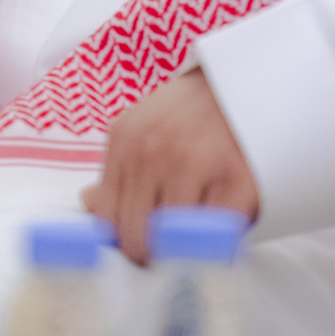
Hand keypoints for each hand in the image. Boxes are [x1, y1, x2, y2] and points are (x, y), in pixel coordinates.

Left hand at [81, 70, 258, 263]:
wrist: (246, 81)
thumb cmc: (192, 112)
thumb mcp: (144, 128)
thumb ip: (118, 169)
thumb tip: (89, 203)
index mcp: (126, 139)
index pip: (107, 218)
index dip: (122, 242)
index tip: (140, 245)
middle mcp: (155, 150)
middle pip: (137, 237)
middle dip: (152, 254)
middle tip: (170, 250)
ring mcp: (196, 164)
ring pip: (174, 244)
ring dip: (185, 251)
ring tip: (195, 238)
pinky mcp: (237, 181)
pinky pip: (216, 239)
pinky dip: (217, 246)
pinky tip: (219, 232)